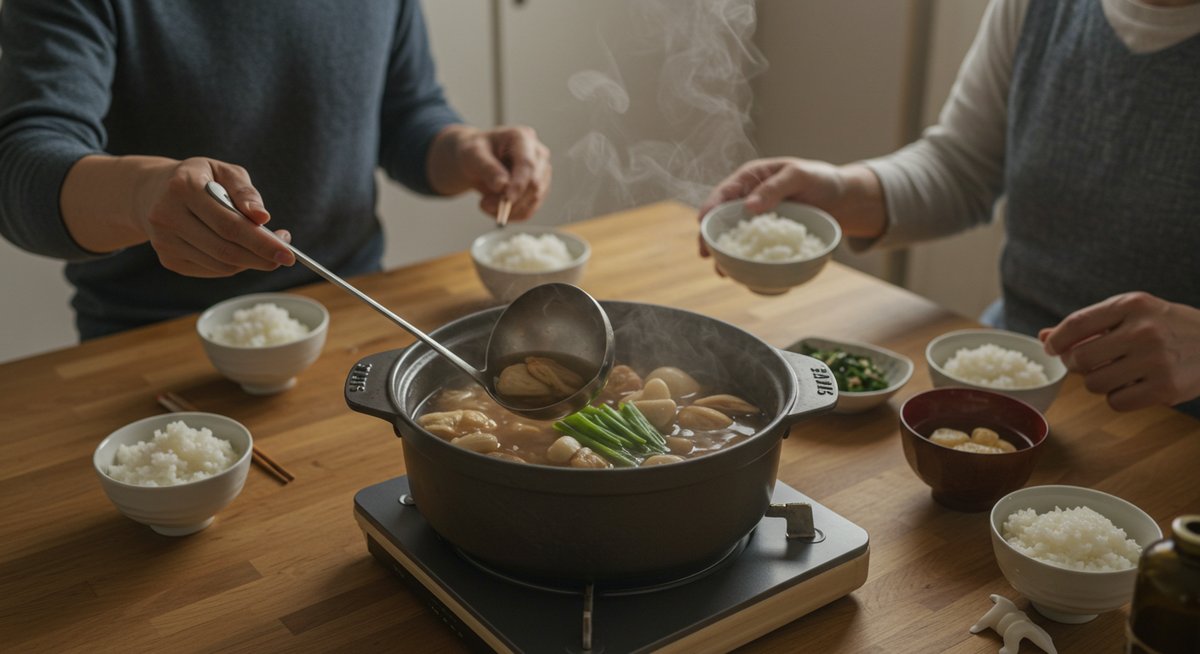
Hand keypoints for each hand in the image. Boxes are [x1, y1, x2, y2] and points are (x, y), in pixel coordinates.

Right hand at [132, 157, 294, 276]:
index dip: (262, 242)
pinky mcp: (167, 259)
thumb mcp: (224, 171)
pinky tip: (240, 250)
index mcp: (183, 187)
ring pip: (220, 265)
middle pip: (225, 250)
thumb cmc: (200, 178)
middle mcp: (167, 216)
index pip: (229, 224)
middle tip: (286, 256)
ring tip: (264, 248)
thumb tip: (263, 218)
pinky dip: (233, 265)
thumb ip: (246, 192)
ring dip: (250, 262)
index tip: (289, 252)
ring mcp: (164, 241)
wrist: (151, 192)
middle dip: (261, 257)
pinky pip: (212, 271)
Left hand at [436, 125, 550, 222]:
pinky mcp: (539, 190)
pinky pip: (529, 210)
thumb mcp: (472, 155)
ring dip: (508, 210)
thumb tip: (502, 186)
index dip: (519, 184)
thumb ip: (487, 168)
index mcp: (523, 137)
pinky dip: (511, 215)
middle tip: (484, 204)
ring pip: (534, 200)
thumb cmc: (475, 151)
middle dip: (511, 200)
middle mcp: (538, 154)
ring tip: (485, 204)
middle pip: (535, 184)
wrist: (477, 159)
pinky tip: (494, 209)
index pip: (527, 164)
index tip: (507, 200)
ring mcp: (542, 172)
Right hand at [697, 157, 883, 256]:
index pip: (724, 192)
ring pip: (733, 237)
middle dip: (709, 236)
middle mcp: (749, 199)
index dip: (709, 208)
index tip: (702, 224)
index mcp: (751, 178)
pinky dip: (744, 260)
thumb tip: (748, 207)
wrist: (843, 198)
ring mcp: (757, 220)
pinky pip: (752, 248)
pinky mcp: (768, 236)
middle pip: (721, 218)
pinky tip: (740, 274)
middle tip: (705, 254)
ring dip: (724, 253)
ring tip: (721, 271)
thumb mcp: (800, 176)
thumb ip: (774, 188)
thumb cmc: (821, 180)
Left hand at [1040, 292, 1199, 410]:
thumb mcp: (1133, 313)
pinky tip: (1135, 386)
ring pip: (1094, 384)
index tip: (1052, 349)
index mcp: (1133, 305)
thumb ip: (1089, 325)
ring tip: (1118, 372)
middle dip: (1077, 365)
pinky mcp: (1166, 389)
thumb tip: (1045, 338)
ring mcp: (1156, 361)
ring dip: (1098, 383)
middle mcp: (1144, 331)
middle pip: (1081, 359)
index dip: (1057, 340)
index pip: (1077, 323)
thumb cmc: (1167, 327)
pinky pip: (1116, 402)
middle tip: (1088, 364)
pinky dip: (1118, 398)